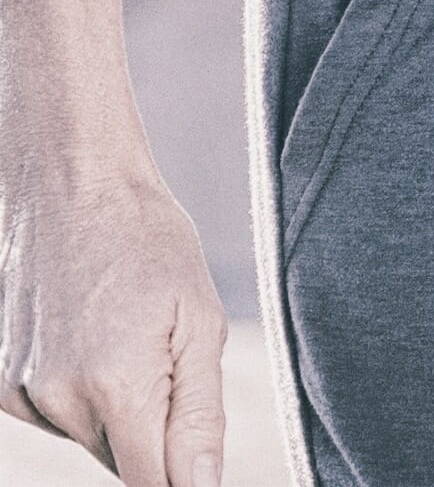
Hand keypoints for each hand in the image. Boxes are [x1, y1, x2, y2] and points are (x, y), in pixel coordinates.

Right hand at [0, 157, 227, 483]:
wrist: (70, 188)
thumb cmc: (149, 244)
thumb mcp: (200, 323)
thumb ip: (198, 418)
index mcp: (115, 388)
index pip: (151, 483)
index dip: (182, 483)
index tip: (196, 468)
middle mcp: (57, 401)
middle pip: (122, 462)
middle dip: (153, 431)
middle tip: (165, 356)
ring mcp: (20, 395)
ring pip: (88, 438)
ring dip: (115, 410)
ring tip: (124, 333)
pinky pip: (55, 415)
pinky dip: (78, 393)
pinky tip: (87, 337)